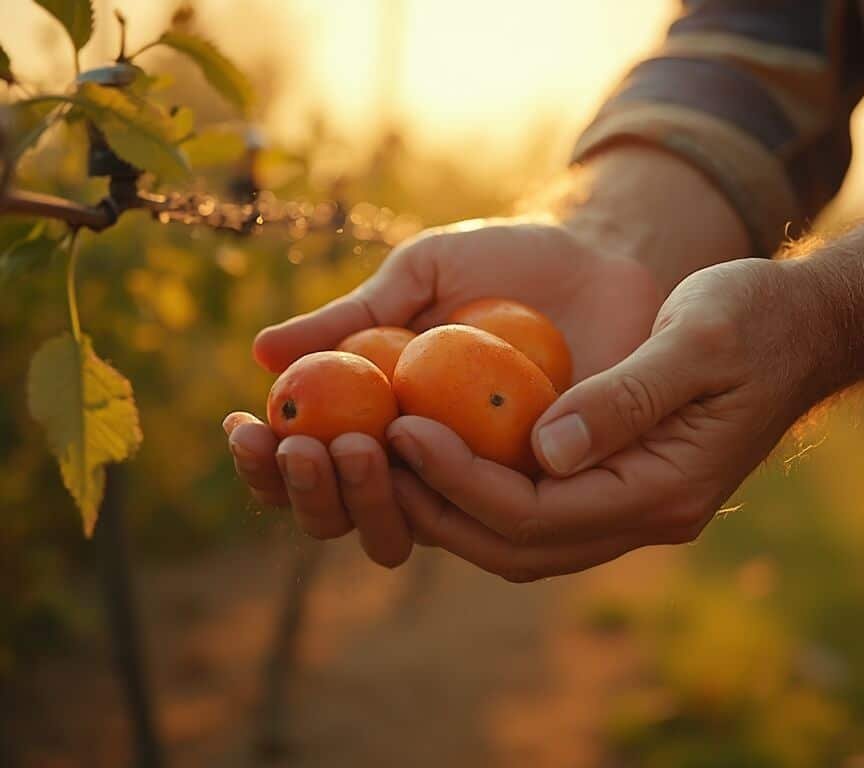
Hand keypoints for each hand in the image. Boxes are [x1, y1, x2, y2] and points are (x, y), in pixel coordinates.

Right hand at [223, 216, 662, 565]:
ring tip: (359, 446)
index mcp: (375, 416)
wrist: (599, 259)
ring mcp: (473, 483)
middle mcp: (417, 463)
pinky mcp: (536, 492)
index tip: (245, 426)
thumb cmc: (502, 262)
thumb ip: (350, 319)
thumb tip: (261, 354)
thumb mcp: (420, 275)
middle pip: (337, 513)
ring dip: (365, 501)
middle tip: (310, 444)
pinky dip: (446, 496)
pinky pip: (484, 518)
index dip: (264, 458)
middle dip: (309, 490)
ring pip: (400, 531)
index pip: (302, 461)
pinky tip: (424, 450)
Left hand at [389, 258, 820, 579]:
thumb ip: (627, 397)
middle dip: (442, 509)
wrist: (804, 328)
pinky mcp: (624, 485)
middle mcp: (647, 515)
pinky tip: (447, 449)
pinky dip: (485, 491)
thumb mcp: (699, 339)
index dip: (463, 479)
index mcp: (665, 489)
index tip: (403, 429)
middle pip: (520, 546)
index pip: (539, 513)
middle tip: (376, 457)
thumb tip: (544, 449)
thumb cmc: (756, 318)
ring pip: (525, 540)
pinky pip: (540, 511)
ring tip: (394, 459)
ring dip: (455, 508)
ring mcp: (636, 507)